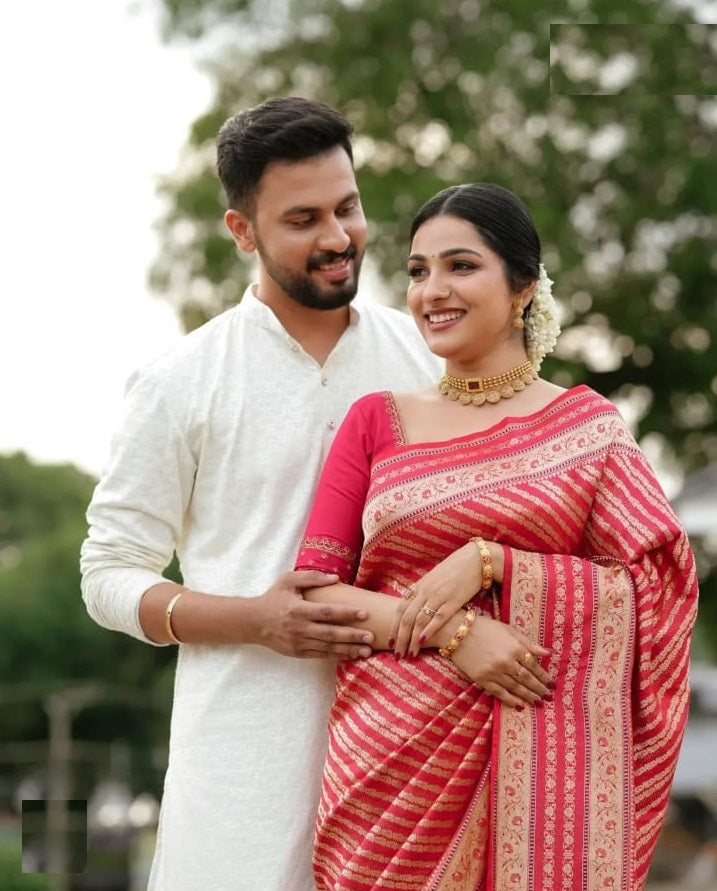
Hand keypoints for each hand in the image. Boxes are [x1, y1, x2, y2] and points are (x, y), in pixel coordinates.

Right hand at [249, 571, 373, 657]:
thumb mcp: (288, 581)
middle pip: (331, 634)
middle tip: (371, 637)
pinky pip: (320, 655)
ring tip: (366, 651)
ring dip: (348, 650)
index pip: (327, 613)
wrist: (253, 622)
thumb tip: (336, 578)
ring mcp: (298, 643)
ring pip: (328, 648)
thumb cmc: (274, 598)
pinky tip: (350, 655)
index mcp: (298, 610)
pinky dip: (336, 656)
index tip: (364, 614)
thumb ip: (311, 577)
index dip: (347, 614)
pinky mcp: (298, 653)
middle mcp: (299, 628)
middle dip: (352, 636)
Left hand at [390, 542, 483, 656]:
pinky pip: (438, 618)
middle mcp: (426, 591)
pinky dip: (429, 630)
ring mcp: (439, 596)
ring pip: (420, 620)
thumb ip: (424, 592)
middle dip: (400, 638)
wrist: (476, 559)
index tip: (389, 641)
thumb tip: (415, 606)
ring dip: (412, 639)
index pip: (400, 608)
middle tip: (397, 654)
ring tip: (409, 654)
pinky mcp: (454, 601)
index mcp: (420, 586)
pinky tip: (422, 641)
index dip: (393, 626)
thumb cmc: (456, 569)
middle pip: (407, 618)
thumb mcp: (435, 578)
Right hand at [451, 614, 551, 707]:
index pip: (534, 666)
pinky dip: (510, 700)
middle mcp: (507, 662)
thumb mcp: (509, 630)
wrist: (458, 632)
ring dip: (528, 696)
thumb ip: (528, 643)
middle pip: (527, 679)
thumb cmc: (486, 628)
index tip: (553, 684)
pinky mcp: (483, 680)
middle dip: (540, 689)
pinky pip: (499, 693)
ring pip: (516, 688)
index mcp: (515, 648)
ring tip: (538, 702)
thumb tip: (548, 653)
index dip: (544, 676)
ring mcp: (494, 672)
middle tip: (549, 697)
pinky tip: (519, 705)